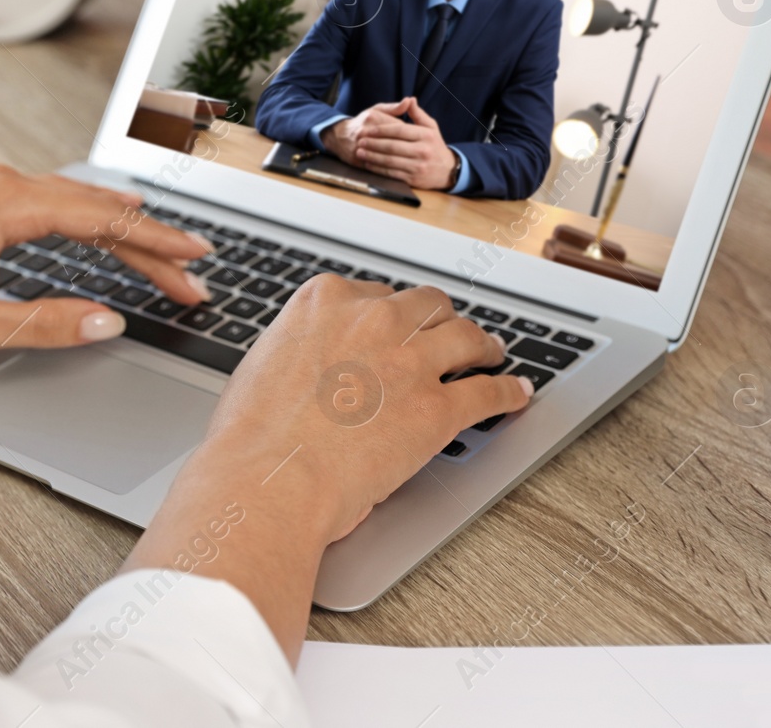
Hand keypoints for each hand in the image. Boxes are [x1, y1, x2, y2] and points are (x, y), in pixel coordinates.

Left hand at [0, 165, 213, 353]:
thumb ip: (46, 324)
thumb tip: (107, 323)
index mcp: (7, 206)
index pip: (104, 222)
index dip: (156, 244)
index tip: (195, 260)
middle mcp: (5, 184)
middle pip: (101, 210)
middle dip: (152, 244)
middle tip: (194, 276)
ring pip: (81, 203)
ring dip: (125, 232)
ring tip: (166, 259)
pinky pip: (57, 202)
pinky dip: (94, 221)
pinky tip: (110, 229)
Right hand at [123, 277, 532, 661]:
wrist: (270, 477)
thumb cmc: (253, 436)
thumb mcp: (266, 366)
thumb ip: (303, 351)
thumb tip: (317, 367)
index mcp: (326, 301)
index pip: (375, 294)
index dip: (391, 314)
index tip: (397, 326)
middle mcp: (374, 319)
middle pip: (427, 305)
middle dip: (440, 320)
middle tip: (448, 334)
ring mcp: (411, 360)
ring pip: (465, 337)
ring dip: (483, 345)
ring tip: (490, 354)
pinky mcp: (439, 406)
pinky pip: (488, 392)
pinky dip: (508, 393)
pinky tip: (517, 395)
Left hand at [324, 97, 456, 189]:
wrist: (447, 170)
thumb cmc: (435, 146)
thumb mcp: (431, 127)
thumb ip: (418, 114)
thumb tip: (409, 99)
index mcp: (426, 135)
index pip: (399, 130)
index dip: (381, 130)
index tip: (368, 129)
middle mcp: (422, 151)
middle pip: (392, 146)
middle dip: (373, 143)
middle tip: (360, 140)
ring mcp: (417, 166)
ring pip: (390, 161)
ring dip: (372, 156)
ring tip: (360, 152)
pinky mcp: (413, 179)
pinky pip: (391, 173)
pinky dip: (378, 169)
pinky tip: (368, 164)